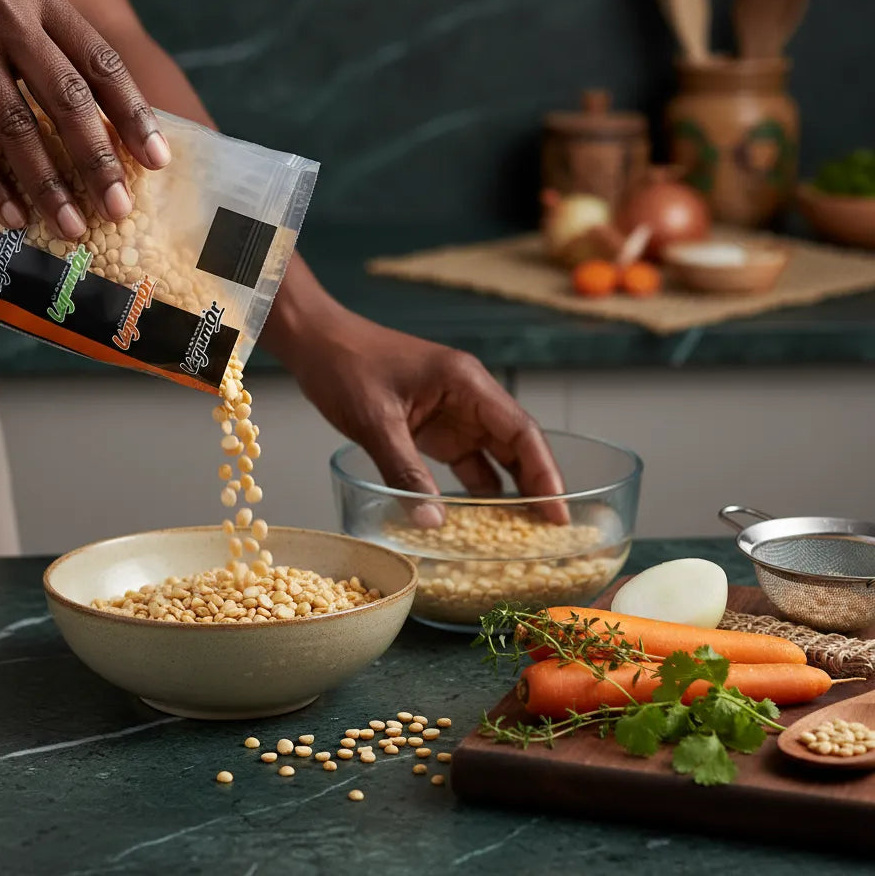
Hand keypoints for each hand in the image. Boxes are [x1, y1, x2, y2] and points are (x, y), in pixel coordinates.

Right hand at [0, 0, 170, 238]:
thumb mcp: (7, 14)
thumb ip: (54, 57)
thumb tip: (113, 137)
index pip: (100, 61)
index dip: (133, 115)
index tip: (156, 162)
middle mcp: (4, 11)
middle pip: (66, 98)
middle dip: (97, 161)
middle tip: (118, 209)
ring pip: (17, 125)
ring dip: (48, 185)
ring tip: (71, 226)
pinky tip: (14, 216)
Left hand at [289, 308, 567, 524]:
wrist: (315, 342)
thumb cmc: (345, 365)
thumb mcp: (375, 421)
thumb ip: (404, 471)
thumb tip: (433, 523)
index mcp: (466, 383)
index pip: (521, 431)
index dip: (545, 473)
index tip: (559, 511)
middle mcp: (467, 397)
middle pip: (515, 446)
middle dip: (535, 487)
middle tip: (551, 532)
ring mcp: (451, 412)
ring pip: (492, 456)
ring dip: (508, 491)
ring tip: (523, 534)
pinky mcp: (431, 426)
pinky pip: (463, 461)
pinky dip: (473, 490)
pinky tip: (479, 520)